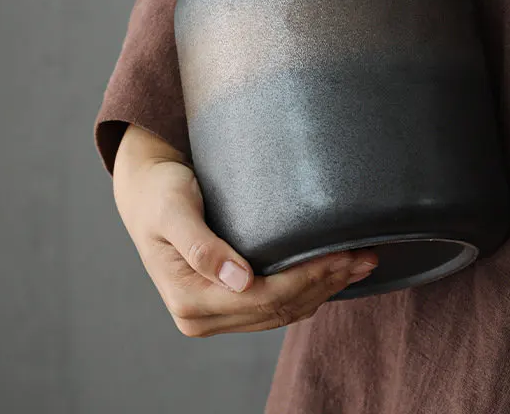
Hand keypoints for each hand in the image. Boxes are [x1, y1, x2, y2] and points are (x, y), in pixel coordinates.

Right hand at [112, 124, 378, 336]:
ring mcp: (214, 313)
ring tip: (359, 263)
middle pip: (279, 308)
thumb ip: (202, 246)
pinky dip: (306, 291)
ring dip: (323, 290)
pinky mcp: (225, 301)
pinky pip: (273, 306)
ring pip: (281, 312)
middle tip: (365, 256)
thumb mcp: (174, 211)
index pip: (264, 297)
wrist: (144, 192)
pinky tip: (330, 274)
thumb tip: (238, 280)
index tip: (343, 254)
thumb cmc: (159, 193)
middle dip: (325, 283)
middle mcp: (202, 316)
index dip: (308, 278)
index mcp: (190, 299)